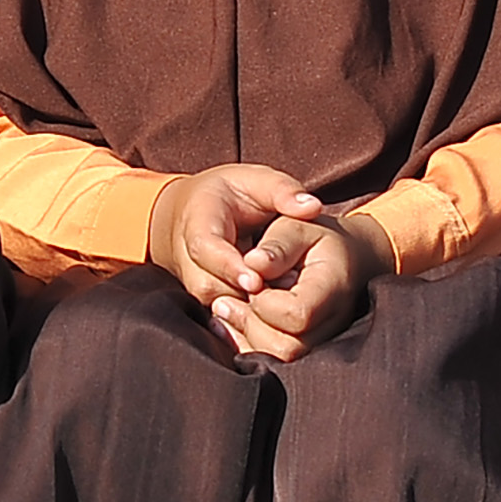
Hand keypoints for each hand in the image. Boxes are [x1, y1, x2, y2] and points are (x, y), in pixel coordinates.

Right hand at [149, 160, 327, 307]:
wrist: (192, 213)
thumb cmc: (230, 194)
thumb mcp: (256, 180)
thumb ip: (283, 190)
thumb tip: (312, 207)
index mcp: (197, 223)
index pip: (205, 249)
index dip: (229, 266)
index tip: (256, 280)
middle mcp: (188, 258)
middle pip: (210, 285)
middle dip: (246, 295)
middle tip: (286, 293)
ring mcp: (194, 282)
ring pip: (218, 306)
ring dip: (251, 310)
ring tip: (287, 302)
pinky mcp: (206, 300)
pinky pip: (225, 317)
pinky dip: (250, 320)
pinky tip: (278, 317)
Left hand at [209, 209, 383, 361]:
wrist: (345, 260)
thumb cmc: (316, 239)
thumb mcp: (298, 227)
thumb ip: (278, 246)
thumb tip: (252, 264)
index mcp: (331, 287)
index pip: (296, 315)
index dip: (264, 303)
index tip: (252, 281)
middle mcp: (331, 322)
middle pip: (286, 347)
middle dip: (248, 324)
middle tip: (223, 301)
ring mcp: (321, 341)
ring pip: (277, 361)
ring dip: (243, 336)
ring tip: (224, 308)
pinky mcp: (305, 349)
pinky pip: (273, 362)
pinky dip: (245, 345)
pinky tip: (230, 322)